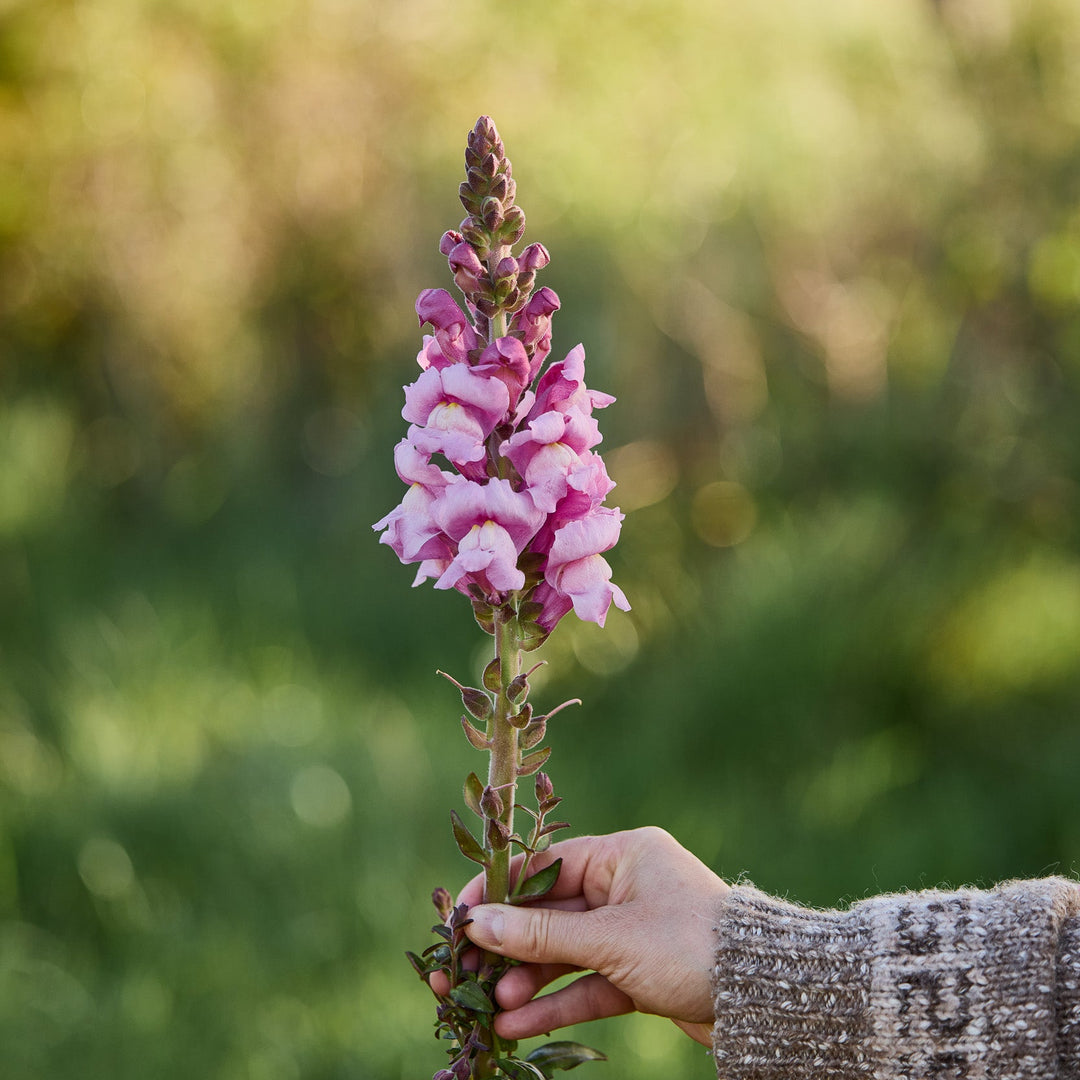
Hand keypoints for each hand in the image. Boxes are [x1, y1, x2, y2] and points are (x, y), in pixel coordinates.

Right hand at [438, 826, 729, 1046]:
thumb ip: (541, 934)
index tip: (458, 914)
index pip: (545, 865)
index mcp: (623, 854)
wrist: (765, 998)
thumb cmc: (690, 945)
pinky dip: (557, 1003)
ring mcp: (634, 931)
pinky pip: (589, 984)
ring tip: (489, 1007)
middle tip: (461, 972)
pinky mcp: (642, 974)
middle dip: (508, 947)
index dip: (499, 890)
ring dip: (528, 981)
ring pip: (567, 954)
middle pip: (551, 914)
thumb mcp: (611, 938)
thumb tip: (477, 922)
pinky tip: (519, 1023)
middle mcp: (626, 886)